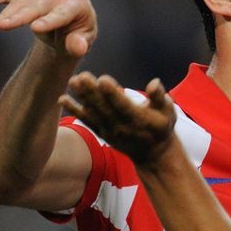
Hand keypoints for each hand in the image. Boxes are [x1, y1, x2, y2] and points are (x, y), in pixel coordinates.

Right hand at [0, 0, 96, 58]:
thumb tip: (78, 48)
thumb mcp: (82, 42)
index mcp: (79, 3)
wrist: (69, 26)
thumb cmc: (77, 35)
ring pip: (22, 0)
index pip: (63, 11)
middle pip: (38, 4)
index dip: (50, 20)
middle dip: (19, 16)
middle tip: (3, 27)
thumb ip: (79, 45)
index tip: (35, 28)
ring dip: (5, 14)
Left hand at [60, 73, 177, 166]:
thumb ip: (160, 97)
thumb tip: (154, 82)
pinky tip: (62, 99)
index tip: (103, 79)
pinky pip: (86, 121)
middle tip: (82, 76)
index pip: (123, 106)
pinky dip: (74, 110)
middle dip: (92, 92)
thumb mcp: (168, 112)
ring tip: (73, 81)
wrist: (153, 154)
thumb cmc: (161, 127)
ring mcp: (110, 131)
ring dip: (82, 98)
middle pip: (105, 108)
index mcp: (139, 119)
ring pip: (94, 113)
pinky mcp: (101, 133)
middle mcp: (122, 126)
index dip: (113, 94)